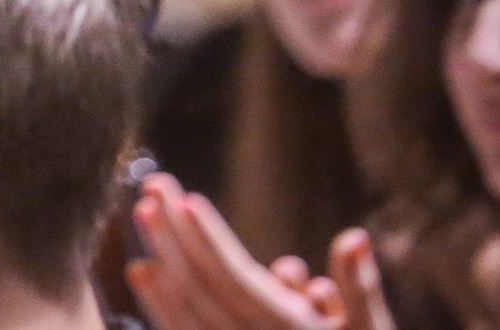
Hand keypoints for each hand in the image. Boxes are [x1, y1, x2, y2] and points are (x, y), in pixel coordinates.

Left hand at [126, 175, 372, 329]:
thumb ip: (359, 287)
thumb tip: (355, 236)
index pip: (239, 283)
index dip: (211, 243)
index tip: (187, 201)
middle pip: (204, 289)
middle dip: (175, 237)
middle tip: (152, 188)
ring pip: (186, 312)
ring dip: (162, 262)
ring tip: (140, 215)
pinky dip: (161, 304)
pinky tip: (141, 270)